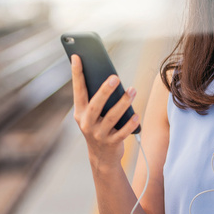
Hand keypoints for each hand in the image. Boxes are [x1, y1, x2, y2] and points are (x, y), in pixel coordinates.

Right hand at [70, 54, 139, 170]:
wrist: (101, 157)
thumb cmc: (98, 126)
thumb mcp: (92, 114)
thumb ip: (97, 98)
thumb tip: (109, 75)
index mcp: (80, 112)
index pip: (78, 90)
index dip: (76, 73)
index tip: (77, 56)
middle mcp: (86, 123)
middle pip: (96, 105)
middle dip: (105, 90)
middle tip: (115, 77)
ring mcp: (98, 134)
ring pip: (111, 117)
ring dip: (123, 103)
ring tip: (132, 90)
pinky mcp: (111, 143)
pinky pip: (122, 132)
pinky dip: (130, 123)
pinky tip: (136, 114)